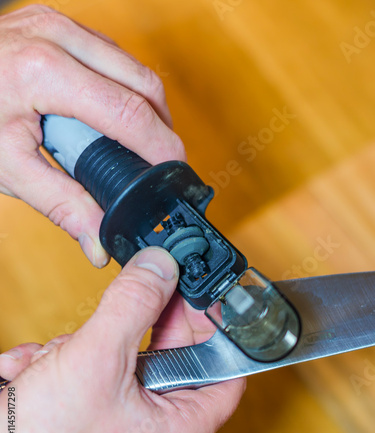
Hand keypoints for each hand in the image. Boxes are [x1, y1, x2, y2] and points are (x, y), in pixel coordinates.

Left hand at [0, 5, 185, 266]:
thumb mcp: (8, 168)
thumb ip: (61, 204)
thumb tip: (100, 240)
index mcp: (44, 72)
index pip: (129, 112)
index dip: (162, 145)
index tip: (173, 170)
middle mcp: (58, 37)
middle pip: (144, 84)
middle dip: (162, 127)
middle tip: (158, 163)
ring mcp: (60, 26)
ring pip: (135, 67)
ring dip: (147, 108)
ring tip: (137, 144)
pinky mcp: (62, 27)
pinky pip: (115, 57)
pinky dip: (126, 89)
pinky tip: (115, 116)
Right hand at [0, 247, 245, 432]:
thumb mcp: (98, 359)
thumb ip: (134, 305)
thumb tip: (161, 267)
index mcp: (180, 424)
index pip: (228, 369)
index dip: (221, 327)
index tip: (204, 293)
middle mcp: (156, 421)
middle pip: (173, 351)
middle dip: (142, 322)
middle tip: (138, 292)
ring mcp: (121, 411)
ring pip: (126, 350)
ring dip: (90, 340)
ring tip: (62, 353)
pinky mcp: (90, 404)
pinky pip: (92, 361)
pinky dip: (64, 355)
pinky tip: (37, 369)